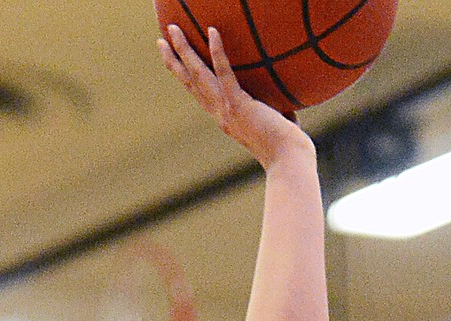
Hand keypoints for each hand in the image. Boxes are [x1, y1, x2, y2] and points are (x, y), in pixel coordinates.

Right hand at [159, 25, 311, 167]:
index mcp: (225, 119)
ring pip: (199, 75)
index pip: (200, 94)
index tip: (173, 62)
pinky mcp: (239, 104)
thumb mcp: (272, 120)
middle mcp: (221, 115)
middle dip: (174, 61)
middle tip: (160, 41)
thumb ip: (270, 106)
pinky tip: (212, 31)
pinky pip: (225, 73)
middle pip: (191, 83)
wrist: (289, 161)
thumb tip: (282, 94)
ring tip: (172, 29)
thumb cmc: (286, 145)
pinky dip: (218, 52)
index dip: (185, 77)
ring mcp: (227, 110)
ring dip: (184, 50)